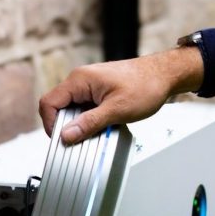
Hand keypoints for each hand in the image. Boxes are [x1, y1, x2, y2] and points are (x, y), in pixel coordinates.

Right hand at [39, 47, 203, 143]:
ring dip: (82, 123)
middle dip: (68, 126)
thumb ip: (89, 123)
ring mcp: (90, 84)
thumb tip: (66, 135)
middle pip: (59, 107)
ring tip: (99, 131)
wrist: (165, 75)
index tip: (62, 140)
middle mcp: (81, 79)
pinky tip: (106, 125)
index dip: (51, 125)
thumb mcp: (117, 110)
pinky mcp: (99, 90)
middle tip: (83, 140)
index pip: (49, 103)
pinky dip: (92, 119)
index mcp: (80, 80)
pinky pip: (86, 107)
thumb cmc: (146, 85)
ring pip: (74, 109)